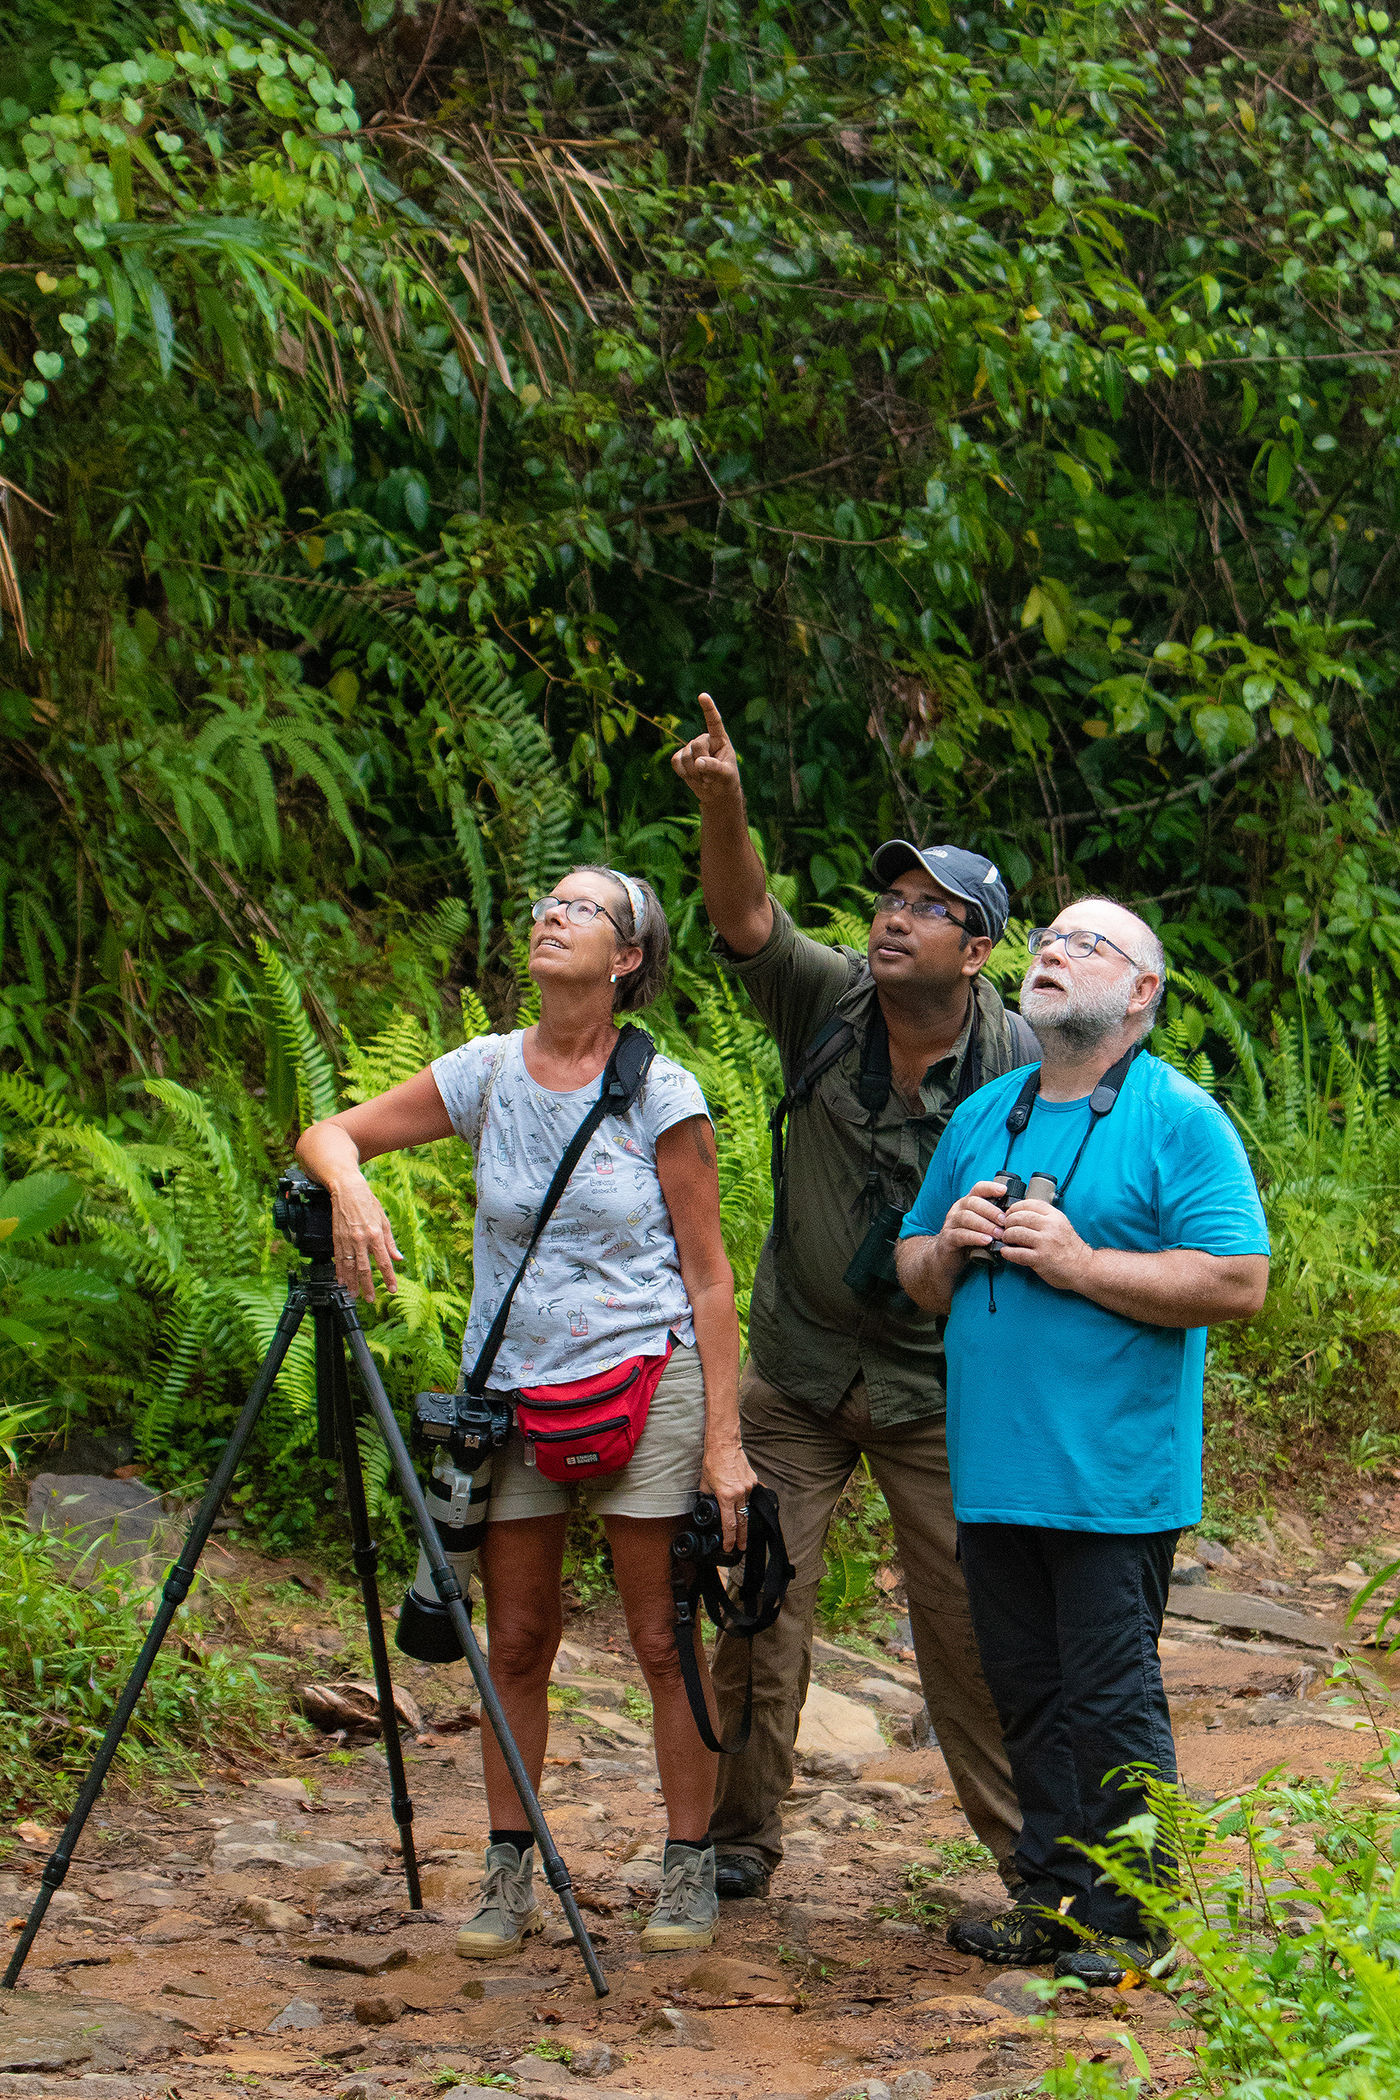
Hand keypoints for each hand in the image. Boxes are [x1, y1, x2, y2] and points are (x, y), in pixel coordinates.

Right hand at [329, 1171, 402, 1301]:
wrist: (347, 1190)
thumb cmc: (368, 1203)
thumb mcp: (384, 1220)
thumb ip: (390, 1242)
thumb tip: (398, 1258)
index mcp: (376, 1235)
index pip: (384, 1261)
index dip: (389, 1277)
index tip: (392, 1289)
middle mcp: (361, 1240)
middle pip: (365, 1269)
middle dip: (368, 1286)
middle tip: (371, 1299)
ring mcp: (347, 1240)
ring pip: (349, 1267)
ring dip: (352, 1283)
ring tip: (354, 1295)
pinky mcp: (337, 1239)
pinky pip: (338, 1259)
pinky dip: (339, 1272)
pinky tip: (341, 1281)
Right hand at [672, 692, 742, 807]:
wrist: (716, 793)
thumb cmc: (726, 781)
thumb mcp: (726, 776)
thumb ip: (715, 768)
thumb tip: (698, 762)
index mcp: (720, 739)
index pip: (714, 722)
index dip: (708, 709)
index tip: (703, 696)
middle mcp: (704, 740)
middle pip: (696, 745)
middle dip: (702, 765)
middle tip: (710, 777)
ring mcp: (690, 747)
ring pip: (685, 756)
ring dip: (694, 773)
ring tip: (704, 779)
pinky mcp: (680, 757)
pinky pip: (676, 762)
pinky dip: (683, 773)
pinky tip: (692, 777)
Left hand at [701, 1438, 759, 1553]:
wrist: (724, 1445)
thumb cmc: (713, 1461)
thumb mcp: (705, 1483)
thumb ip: (708, 1497)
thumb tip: (708, 1504)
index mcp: (726, 1496)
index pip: (729, 1524)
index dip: (729, 1539)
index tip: (729, 1547)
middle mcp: (740, 1493)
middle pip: (743, 1521)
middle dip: (742, 1537)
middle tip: (741, 1547)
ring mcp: (748, 1487)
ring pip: (746, 1507)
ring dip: (742, 1516)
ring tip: (740, 1526)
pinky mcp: (753, 1480)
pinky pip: (749, 1495)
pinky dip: (744, 1499)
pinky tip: (739, 1497)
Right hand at [939, 1179, 1015, 1260]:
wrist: (945, 1259)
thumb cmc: (969, 1240)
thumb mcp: (981, 1226)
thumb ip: (994, 1219)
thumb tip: (1018, 1216)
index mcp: (968, 1203)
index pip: (978, 1188)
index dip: (990, 1187)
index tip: (1004, 1190)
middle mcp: (958, 1210)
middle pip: (973, 1202)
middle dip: (991, 1211)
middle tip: (1005, 1221)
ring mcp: (951, 1223)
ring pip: (966, 1217)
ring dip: (985, 1225)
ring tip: (999, 1234)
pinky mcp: (948, 1239)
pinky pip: (960, 1235)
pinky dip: (974, 1237)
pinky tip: (986, 1241)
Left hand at [999, 1200, 1094, 1291]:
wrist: (1084, 1267)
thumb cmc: (1070, 1248)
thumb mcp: (1061, 1225)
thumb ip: (1044, 1218)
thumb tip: (1020, 1214)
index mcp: (1055, 1216)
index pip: (1030, 1204)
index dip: (1015, 1207)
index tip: (1009, 1213)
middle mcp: (1050, 1226)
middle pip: (1019, 1217)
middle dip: (1008, 1222)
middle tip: (1005, 1227)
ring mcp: (1045, 1242)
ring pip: (1016, 1233)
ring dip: (1007, 1236)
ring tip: (1007, 1240)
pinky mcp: (1040, 1258)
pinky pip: (1017, 1253)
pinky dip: (1008, 1252)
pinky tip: (1006, 1252)